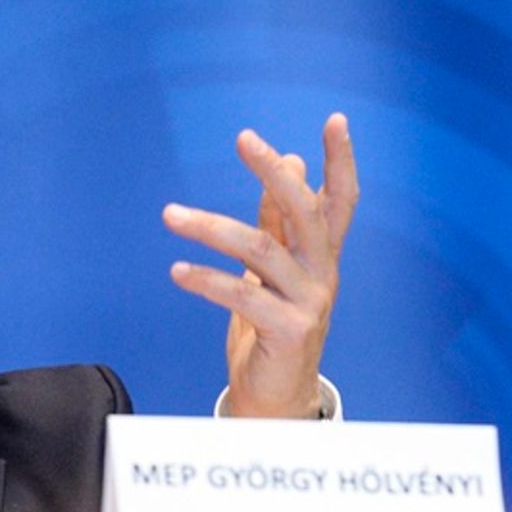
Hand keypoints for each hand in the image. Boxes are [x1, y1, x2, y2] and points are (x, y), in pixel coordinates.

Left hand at [162, 113, 358, 416]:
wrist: (274, 392)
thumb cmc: (272, 321)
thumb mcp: (274, 265)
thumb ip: (278, 218)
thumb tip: (287, 161)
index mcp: (322, 254)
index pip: (341, 200)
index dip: (341, 161)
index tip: (336, 120)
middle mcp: (323, 273)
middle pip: (305, 212)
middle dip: (276, 172)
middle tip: (245, 138)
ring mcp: (309, 302)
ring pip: (261, 250)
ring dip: (210, 226)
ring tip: (170, 215)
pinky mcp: (287, 330)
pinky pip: (241, 295)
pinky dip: (205, 280)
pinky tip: (177, 270)